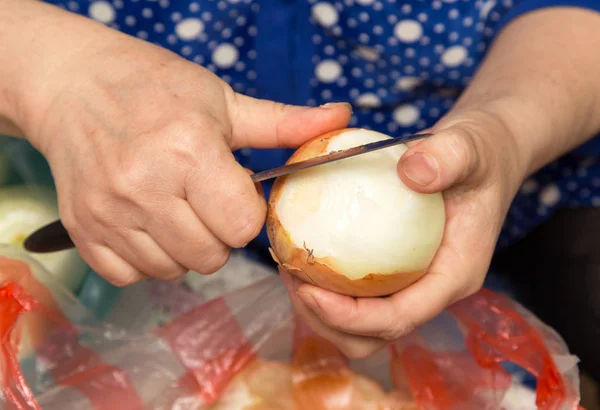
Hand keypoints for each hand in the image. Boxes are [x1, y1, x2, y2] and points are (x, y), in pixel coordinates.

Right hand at [13, 16, 350, 285]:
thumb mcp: (222, 99)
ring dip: (185, 248)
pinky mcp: (84, 230)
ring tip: (175, 208)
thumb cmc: (152, 87)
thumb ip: (283, 122)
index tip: (237, 193)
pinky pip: (132, 275)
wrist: (73, 84)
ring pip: (174, 270)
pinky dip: (147, 258)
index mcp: (190, 151)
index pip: (243, 225)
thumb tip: (342, 118)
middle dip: (219, 234)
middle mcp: (146, 187)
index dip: (248, 213)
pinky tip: (147, 223)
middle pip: (211, 256)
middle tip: (206, 201)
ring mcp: (110, 214)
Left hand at [281, 108, 526, 357]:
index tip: (308, 290)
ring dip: (318, 309)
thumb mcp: (469, 145)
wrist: (484, 156)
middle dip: (325, 320)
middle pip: (372, 336)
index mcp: (454, 275)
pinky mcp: (397, 274)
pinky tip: (304, 251)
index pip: (399, 318)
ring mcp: (413, 285)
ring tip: (291, 266)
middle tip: (293, 276)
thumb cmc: (479, 154)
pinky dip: (324, 286)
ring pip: (358, 326)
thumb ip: (447, 156)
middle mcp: (432, 290)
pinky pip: (355, 295)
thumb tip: (412, 171)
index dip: (350, 317)